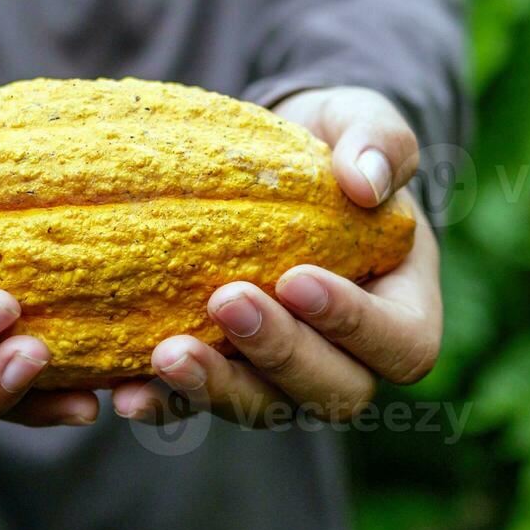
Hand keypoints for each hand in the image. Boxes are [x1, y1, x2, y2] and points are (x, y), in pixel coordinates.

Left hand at [111, 87, 441, 425]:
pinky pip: (199, 405)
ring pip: (263, 407)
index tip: (296, 277)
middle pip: (334, 393)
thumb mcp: (363, 122)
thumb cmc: (333, 142)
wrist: (272, 161)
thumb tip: (365, 181)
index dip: (355, 325)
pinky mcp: (228, 374)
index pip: (402, 344)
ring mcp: (286, 376)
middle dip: (279, 354)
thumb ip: (378, 143)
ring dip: (216, 388)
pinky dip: (165, 404)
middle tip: (226, 301)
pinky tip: (124, 393)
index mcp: (405, 309)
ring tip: (165, 355)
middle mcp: (351, 358)